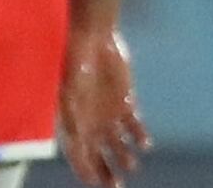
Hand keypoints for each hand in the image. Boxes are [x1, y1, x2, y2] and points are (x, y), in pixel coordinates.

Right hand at [60, 29, 151, 186]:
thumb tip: (74, 141)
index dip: (85, 171)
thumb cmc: (74, 63)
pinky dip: (139, 135)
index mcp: (74, 124)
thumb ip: (72, 117)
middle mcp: (91, 124)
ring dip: (124, 155)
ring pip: (118, 144)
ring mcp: (109, 113)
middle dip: (106, 171)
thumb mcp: (67, 91)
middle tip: (116, 186)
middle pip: (99, 156)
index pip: (79, 156)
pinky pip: (134, 125)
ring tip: (131, 165)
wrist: (93, 38)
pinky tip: (144, 144)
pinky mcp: (125, 101)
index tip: (94, 183)